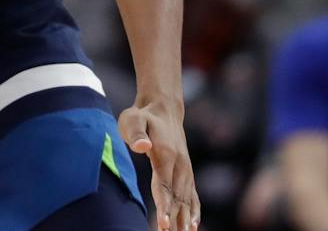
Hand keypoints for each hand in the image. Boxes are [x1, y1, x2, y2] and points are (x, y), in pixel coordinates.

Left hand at [121, 98, 199, 230]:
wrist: (163, 108)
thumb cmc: (143, 116)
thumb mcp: (133, 119)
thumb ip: (136, 132)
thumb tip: (142, 146)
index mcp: (167, 154)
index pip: (165, 185)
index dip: (165, 205)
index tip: (164, 223)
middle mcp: (180, 164)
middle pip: (177, 196)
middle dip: (175, 218)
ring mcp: (186, 169)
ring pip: (186, 198)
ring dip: (186, 218)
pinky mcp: (186, 171)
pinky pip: (193, 194)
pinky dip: (194, 210)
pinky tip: (194, 225)